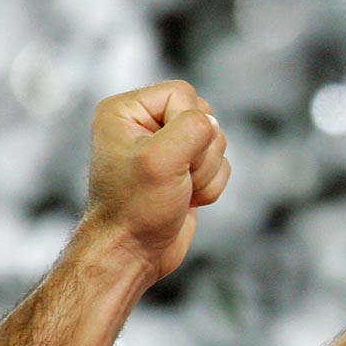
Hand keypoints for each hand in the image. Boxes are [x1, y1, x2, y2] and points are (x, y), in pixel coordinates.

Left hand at [83, 80, 230, 284]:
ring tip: (177, 191)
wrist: (132, 253)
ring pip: (216, 141)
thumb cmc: (135, 208)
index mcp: (126, 110)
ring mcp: (166, 147)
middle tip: (174, 177)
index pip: (183, 93)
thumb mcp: (161, 160)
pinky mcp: (184, 168)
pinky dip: (210, 185)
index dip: (187, 124)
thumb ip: (192, 128)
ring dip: (205, 172)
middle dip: (200, 152)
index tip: (167, 157)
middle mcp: (143, 123)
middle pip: (204, 114)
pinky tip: (186, 199)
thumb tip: (211, 125)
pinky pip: (220, 163)